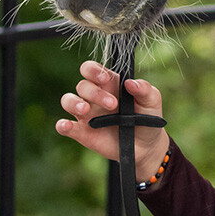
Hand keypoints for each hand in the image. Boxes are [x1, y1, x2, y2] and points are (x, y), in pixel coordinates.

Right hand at [57, 62, 168, 182]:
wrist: (146, 146)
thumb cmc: (148, 118)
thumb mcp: (152, 101)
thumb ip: (144, 89)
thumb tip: (130, 82)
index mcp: (110, 84)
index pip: (92, 69)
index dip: (94, 71)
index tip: (105, 79)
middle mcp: (94, 97)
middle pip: (82, 85)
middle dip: (95, 93)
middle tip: (113, 105)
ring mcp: (86, 114)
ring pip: (68, 100)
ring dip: (73, 103)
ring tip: (85, 110)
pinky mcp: (82, 132)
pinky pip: (65, 126)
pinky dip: (62, 125)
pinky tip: (66, 126)